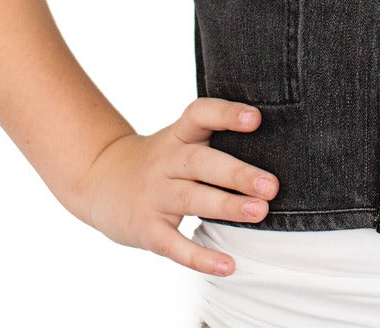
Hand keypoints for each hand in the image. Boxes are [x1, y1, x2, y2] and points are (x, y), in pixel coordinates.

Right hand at [79, 98, 278, 275]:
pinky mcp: (146, 229)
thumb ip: (216, 139)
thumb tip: (278, 146)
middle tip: (271, 185)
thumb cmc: (162, 160)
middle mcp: (165, 160)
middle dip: (237, 174)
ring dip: (227, 207)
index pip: (200, 115)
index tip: (255, 118)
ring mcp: (154, 194)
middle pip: (201, 162)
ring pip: (192, 199)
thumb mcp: (180, 139)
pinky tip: (228, 265)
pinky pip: (174, 245)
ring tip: (260, 212)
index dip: (226, 114)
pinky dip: (201, 257)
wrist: (101, 181)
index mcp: (178, 134)